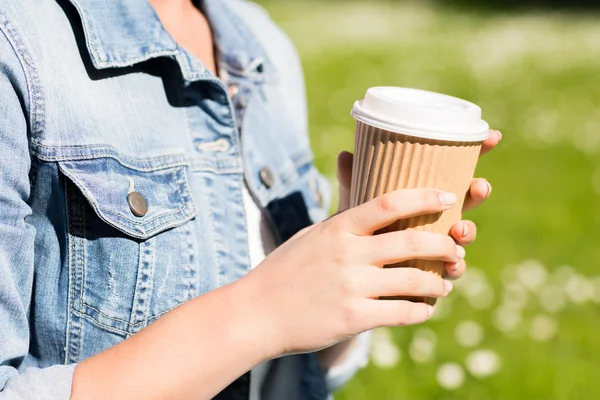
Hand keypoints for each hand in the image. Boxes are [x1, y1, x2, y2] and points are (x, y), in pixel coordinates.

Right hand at [244, 189, 461, 355]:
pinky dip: (421, 311)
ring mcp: (351, 286)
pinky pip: (402, 313)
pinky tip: (424, 310)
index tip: (448, 196)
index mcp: (338, 227)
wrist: (257, 312)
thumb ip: (343, 218)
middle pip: (412, 242)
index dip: (424, 197)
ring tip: (443, 284)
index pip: (389, 203)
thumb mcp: (312, 234)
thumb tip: (368, 201)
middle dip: (444, 245)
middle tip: (456, 250)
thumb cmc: (286, 269)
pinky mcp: (353, 318)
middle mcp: (347, 253)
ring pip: (414, 281)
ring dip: (438, 283)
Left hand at [336, 129, 501, 279]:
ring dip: (468, 230)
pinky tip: (453, 265)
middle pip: (467, 200)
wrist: (353, 270)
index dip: (478, 152)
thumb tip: (344, 154)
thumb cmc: (360, 230)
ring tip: (460, 228)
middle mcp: (438, 217)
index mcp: (425, 194)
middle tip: (480, 186)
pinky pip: (452, 268)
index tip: (492, 136)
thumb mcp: (356, 203)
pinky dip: (455, 266)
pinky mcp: (435, 271)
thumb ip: (353, 182)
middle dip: (479, 191)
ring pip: (463, 235)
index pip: (456, 169)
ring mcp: (440, 244)